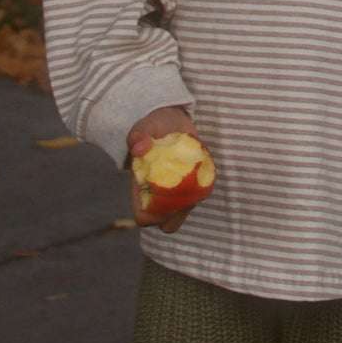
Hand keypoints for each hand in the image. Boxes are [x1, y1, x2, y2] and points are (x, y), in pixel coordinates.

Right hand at [125, 104, 204, 232]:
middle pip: (168, 223)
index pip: (144, 217)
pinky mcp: (195, 183)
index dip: (153, 215)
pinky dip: (204, 186)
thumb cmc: (153, 126)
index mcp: (142, 189)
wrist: (172, 119)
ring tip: (193, 174)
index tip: (163, 195)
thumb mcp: (143, 127)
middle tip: (184, 191)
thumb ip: (138, 136)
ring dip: (193, 199)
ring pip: (187, 210)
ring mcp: (178, 191)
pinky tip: (202, 166)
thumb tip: (140, 148)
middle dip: (178, 213)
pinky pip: (202, 194)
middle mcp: (160, 195)